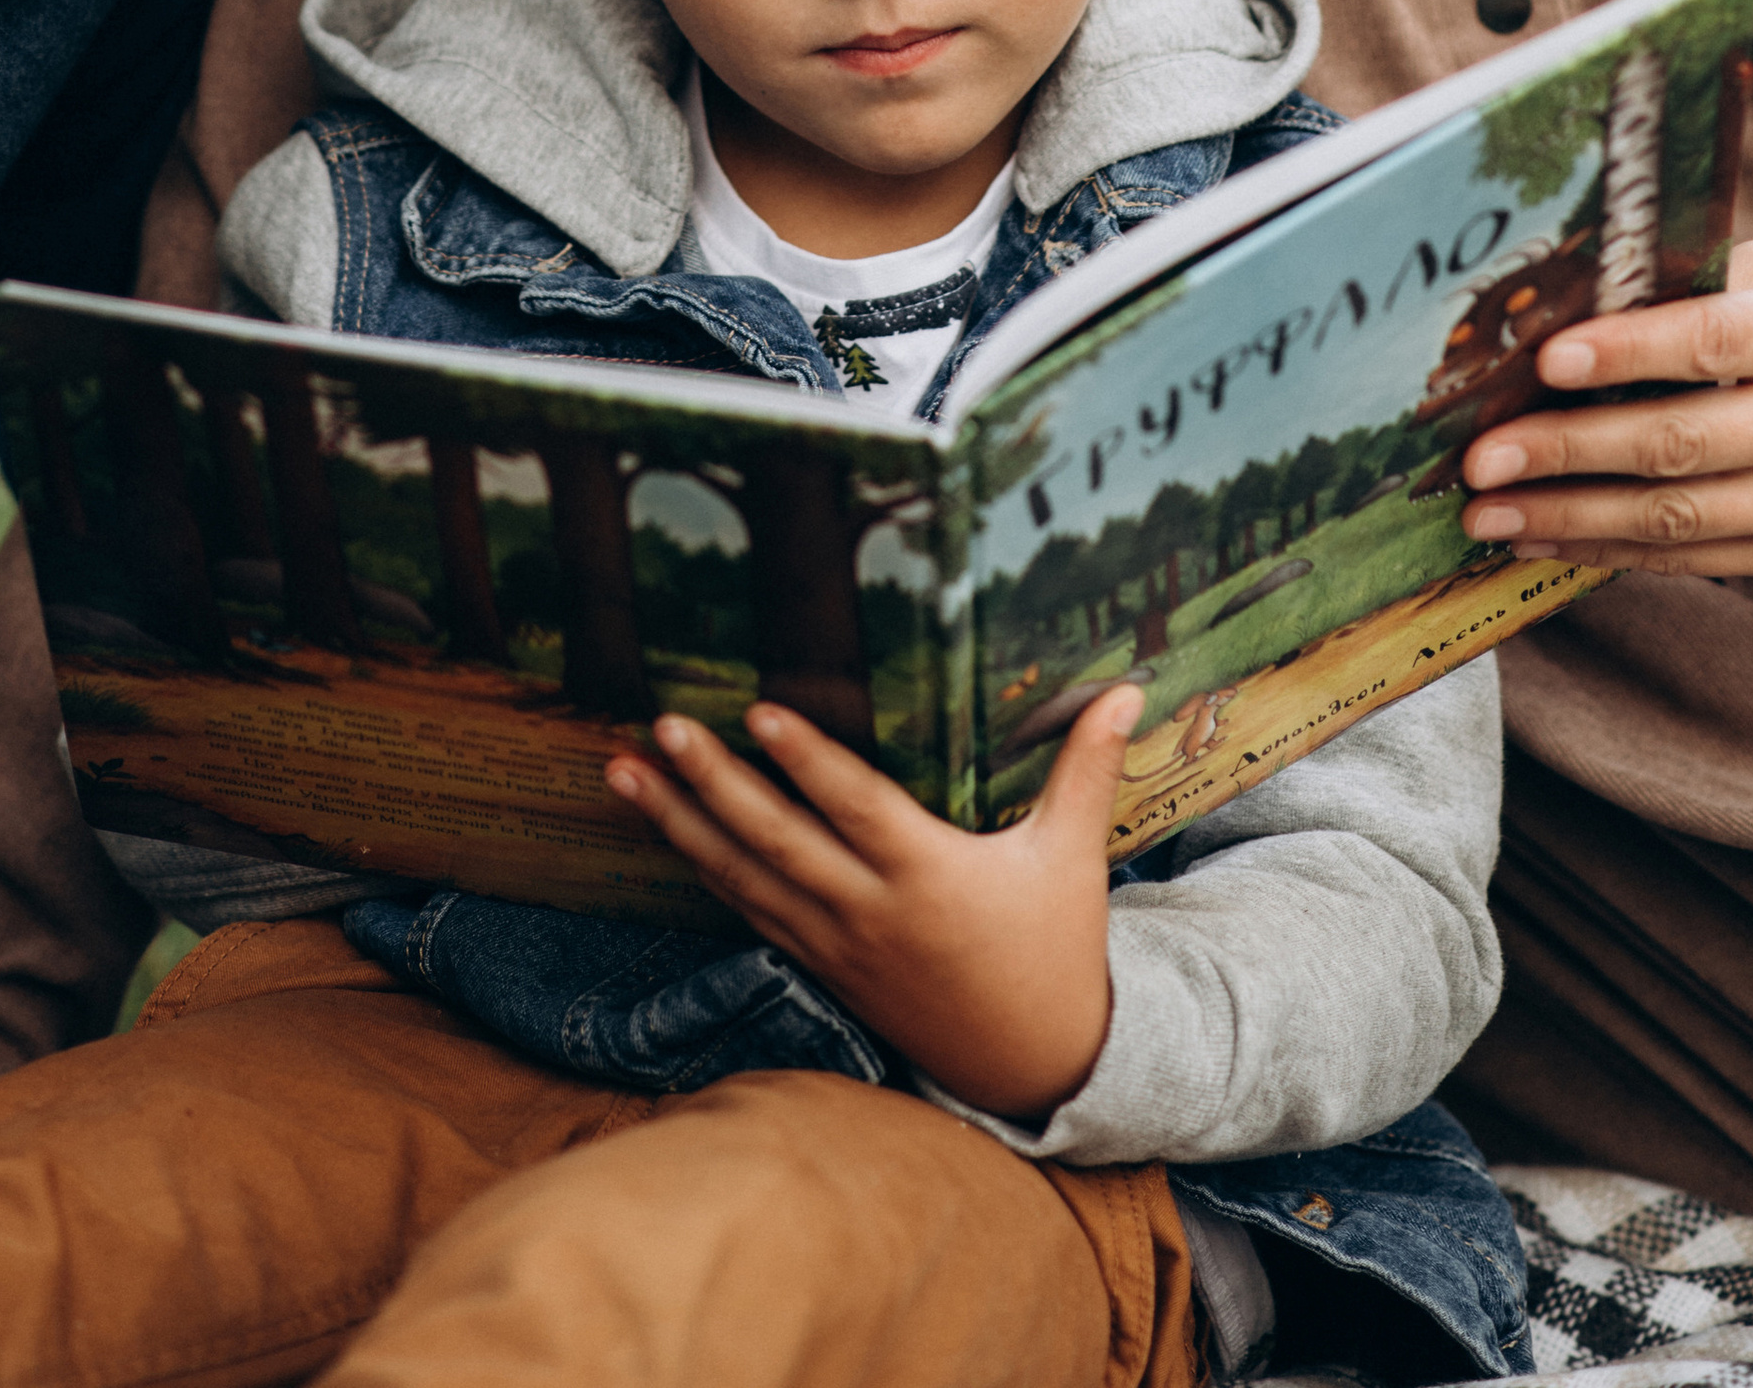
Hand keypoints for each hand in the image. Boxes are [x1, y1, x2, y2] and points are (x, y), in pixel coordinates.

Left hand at [605, 682, 1142, 1119]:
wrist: (1031, 1066)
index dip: (806, 761)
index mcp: (931, 877)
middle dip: (712, 784)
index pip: (856, 808)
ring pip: (743, 877)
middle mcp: (872, 911)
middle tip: (661, 728)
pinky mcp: (819, 965)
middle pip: (777, 841)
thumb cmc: (1053, 949)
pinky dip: (701, 868)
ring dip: (678, 823)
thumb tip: (1131, 686)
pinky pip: (748, 911)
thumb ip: (1086, 768)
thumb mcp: (1074, 860)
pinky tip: (662, 828)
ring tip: (620, 771)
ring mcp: (836, 944)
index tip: (756, 715)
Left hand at [1460, 234, 1752, 574]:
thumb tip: (1573, 286)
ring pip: (1686, 518)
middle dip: (1569, 455)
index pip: (1719, 342)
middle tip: (1482, 459)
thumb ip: (1702, 273)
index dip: (1629, 353)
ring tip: (1489, 515)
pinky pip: (1704, 558)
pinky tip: (1546, 538)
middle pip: (1687, 445)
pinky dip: (1616, 552)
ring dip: (1574, 520)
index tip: (1545, 361)